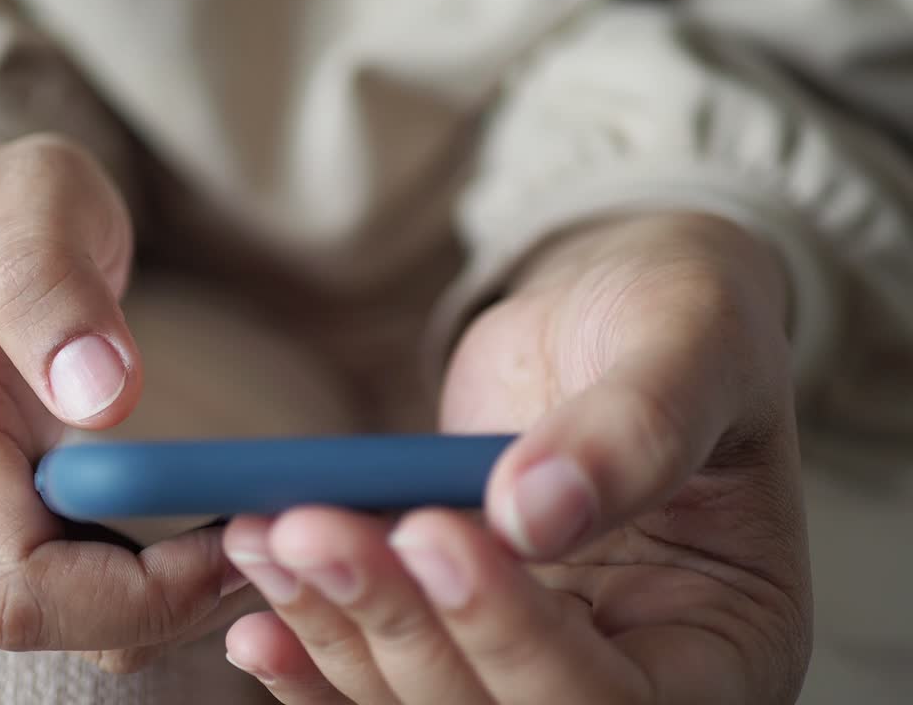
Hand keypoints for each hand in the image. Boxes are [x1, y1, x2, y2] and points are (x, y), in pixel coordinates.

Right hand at [0, 135, 244, 665]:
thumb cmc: (4, 213)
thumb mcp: (28, 195)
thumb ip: (49, 278)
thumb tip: (99, 394)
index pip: (17, 581)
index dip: (138, 592)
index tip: (235, 532)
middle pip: (48, 620)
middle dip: (170, 597)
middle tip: (259, 525)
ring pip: (66, 629)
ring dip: (167, 597)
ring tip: (231, 518)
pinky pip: (65, 611)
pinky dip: (144, 589)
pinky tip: (188, 531)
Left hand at [222, 215, 811, 702]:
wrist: (611, 313)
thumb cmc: (682, 319)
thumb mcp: (694, 342)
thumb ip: (637, 427)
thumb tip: (532, 512)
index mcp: (722, 644)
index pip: (615, 698)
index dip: (514, 632)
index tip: (431, 530)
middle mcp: (628, 676)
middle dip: (399, 632)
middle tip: (310, 534)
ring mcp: (528, 661)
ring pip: (420, 703)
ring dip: (334, 630)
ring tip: (265, 538)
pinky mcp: (455, 632)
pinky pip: (381, 676)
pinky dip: (315, 654)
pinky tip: (256, 620)